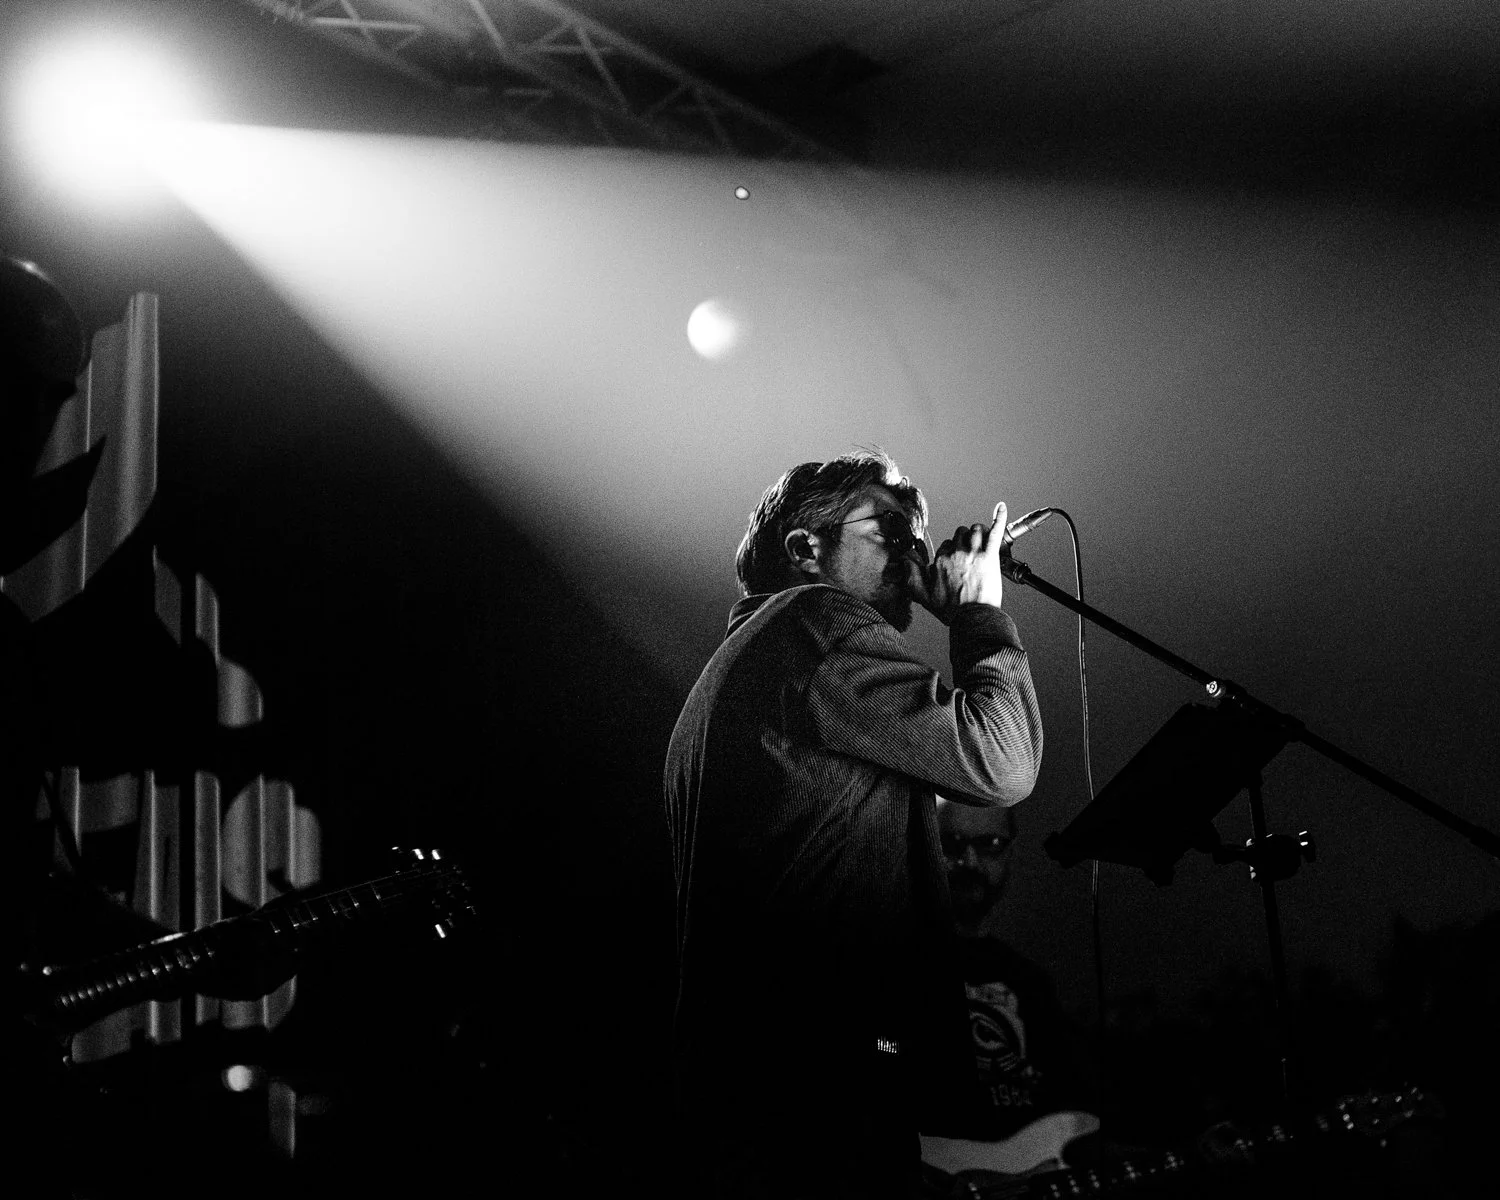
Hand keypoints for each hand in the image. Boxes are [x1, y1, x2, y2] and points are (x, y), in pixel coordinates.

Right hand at [919, 502, 1008, 623]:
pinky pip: (995, 531)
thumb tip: (906, 560)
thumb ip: (912, 577)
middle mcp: (956, 553)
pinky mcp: (990, 555)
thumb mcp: (923, 596)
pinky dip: (999, 517)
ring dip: (979, 533)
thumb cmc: (951, 610)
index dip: (952, 553)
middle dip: (965, 540)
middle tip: (971, 552)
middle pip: (960, 533)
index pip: (946, 545)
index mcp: (940, 560)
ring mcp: (974, 552)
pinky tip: (1001, 508)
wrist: (973, 618)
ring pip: (976, 530)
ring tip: (983, 542)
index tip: (957, 563)